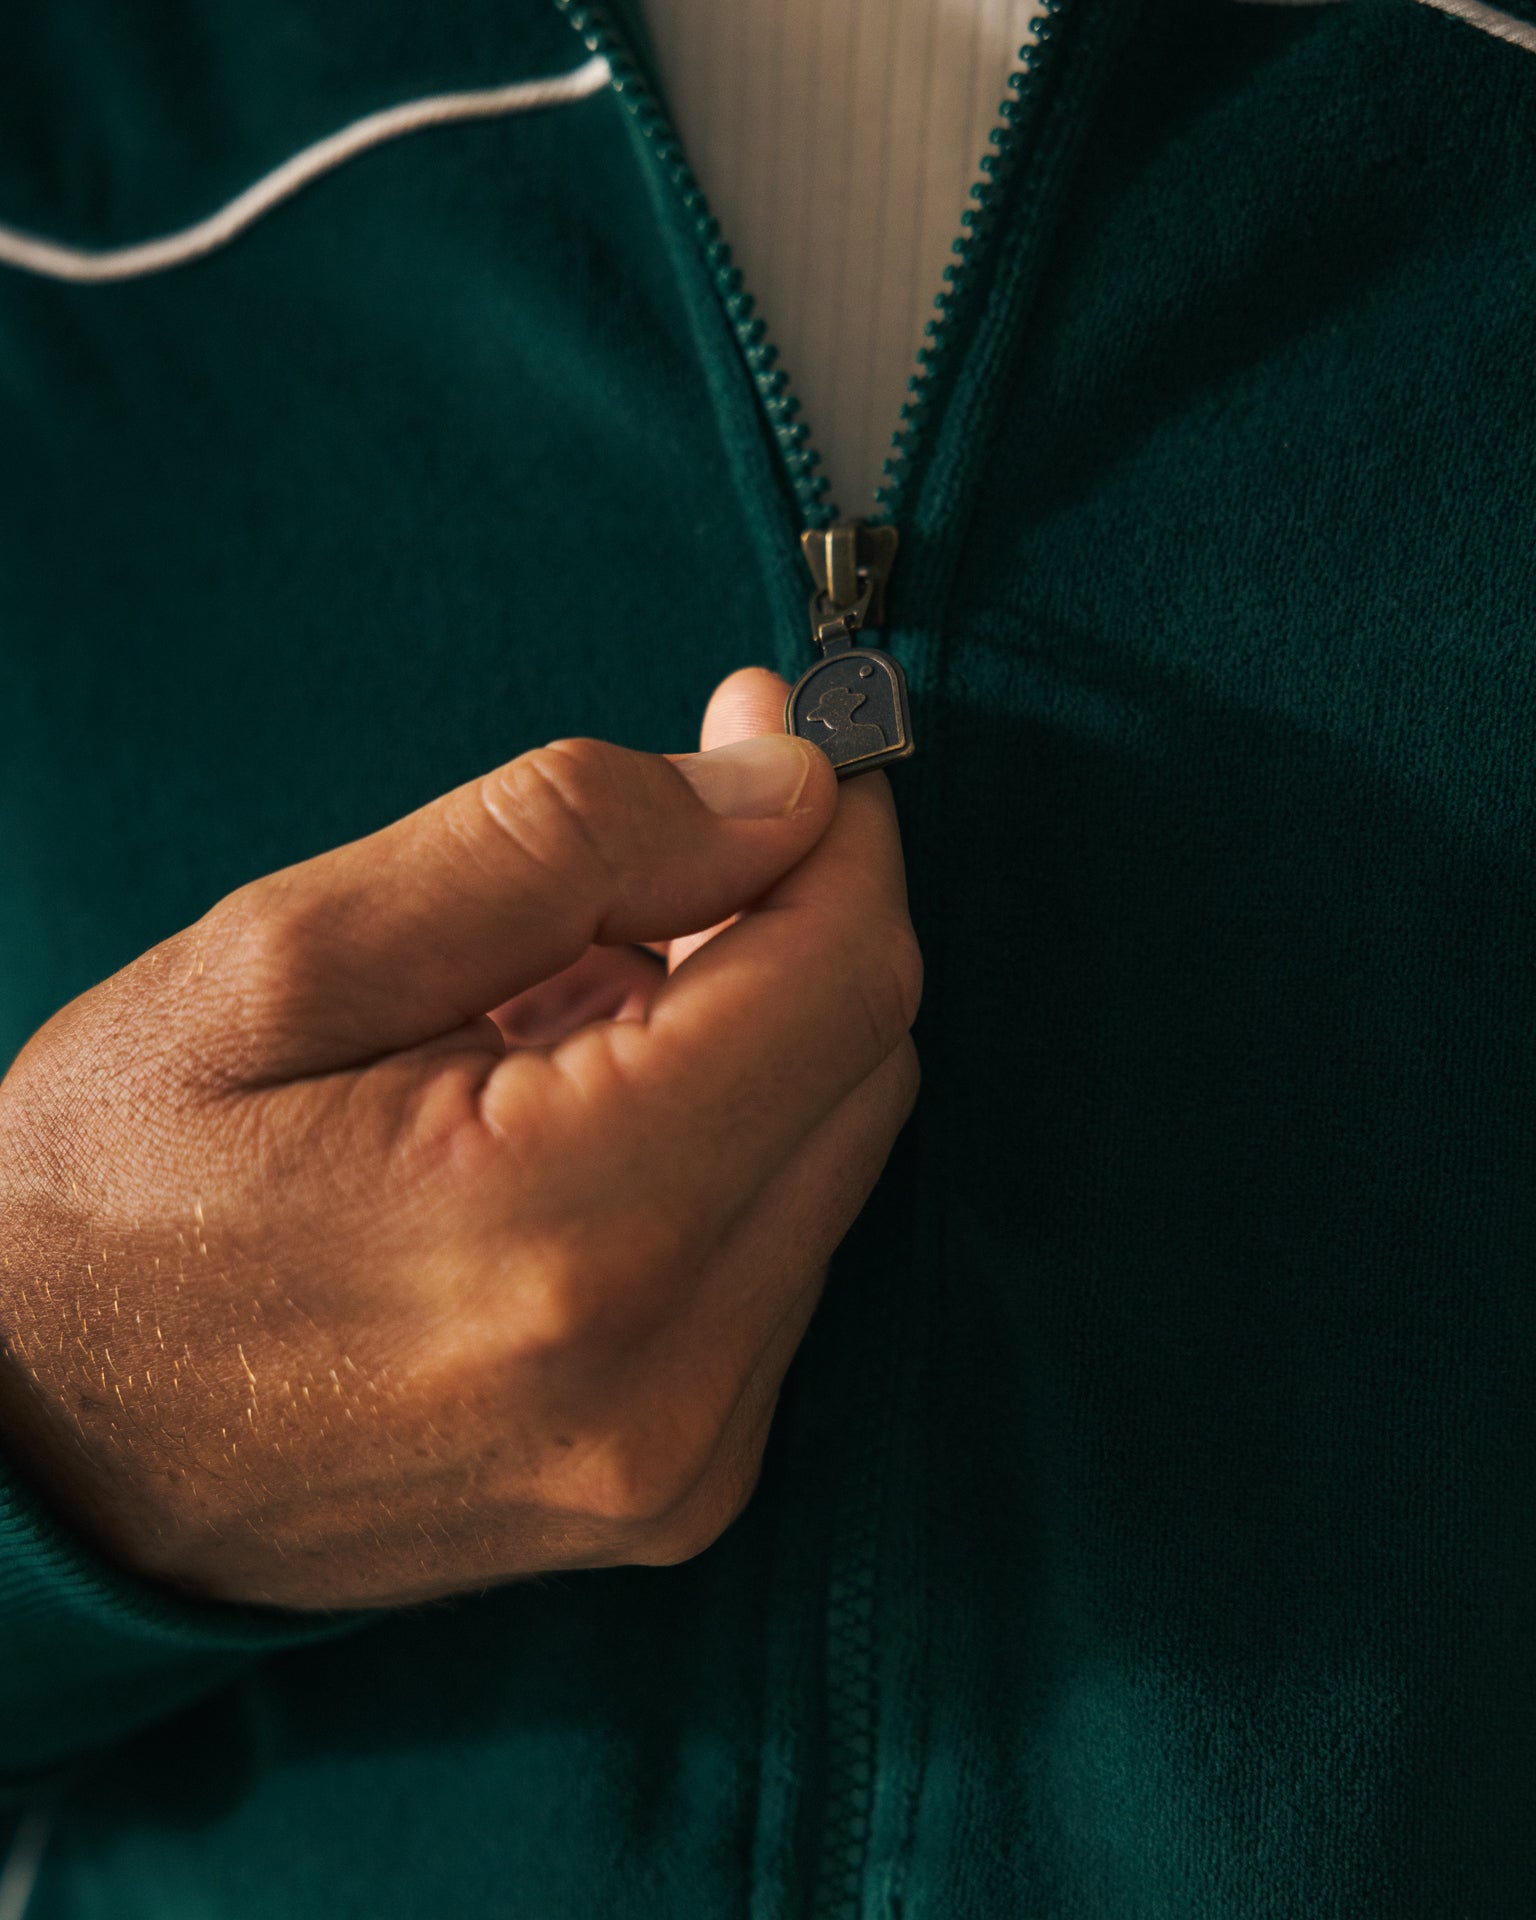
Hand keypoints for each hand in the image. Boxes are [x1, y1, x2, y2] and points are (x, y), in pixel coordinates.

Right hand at [0, 671, 920, 1608]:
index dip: (839, 834)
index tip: (787, 742)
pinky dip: (725, 1151)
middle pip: (863, 1066)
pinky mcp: (676, 1489)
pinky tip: (588, 1115)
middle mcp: (661, 1376)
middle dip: (794, 921)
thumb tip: (784, 792)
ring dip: (752, 1040)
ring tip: (576, 1000)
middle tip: (665, 845)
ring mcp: (679, 1456)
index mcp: (564, 1226)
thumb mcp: (283, 964)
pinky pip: (780, 1257)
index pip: (844, 981)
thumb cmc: (113, 1200)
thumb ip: (558, 846)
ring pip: (834, 1157)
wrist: (36, 1462)